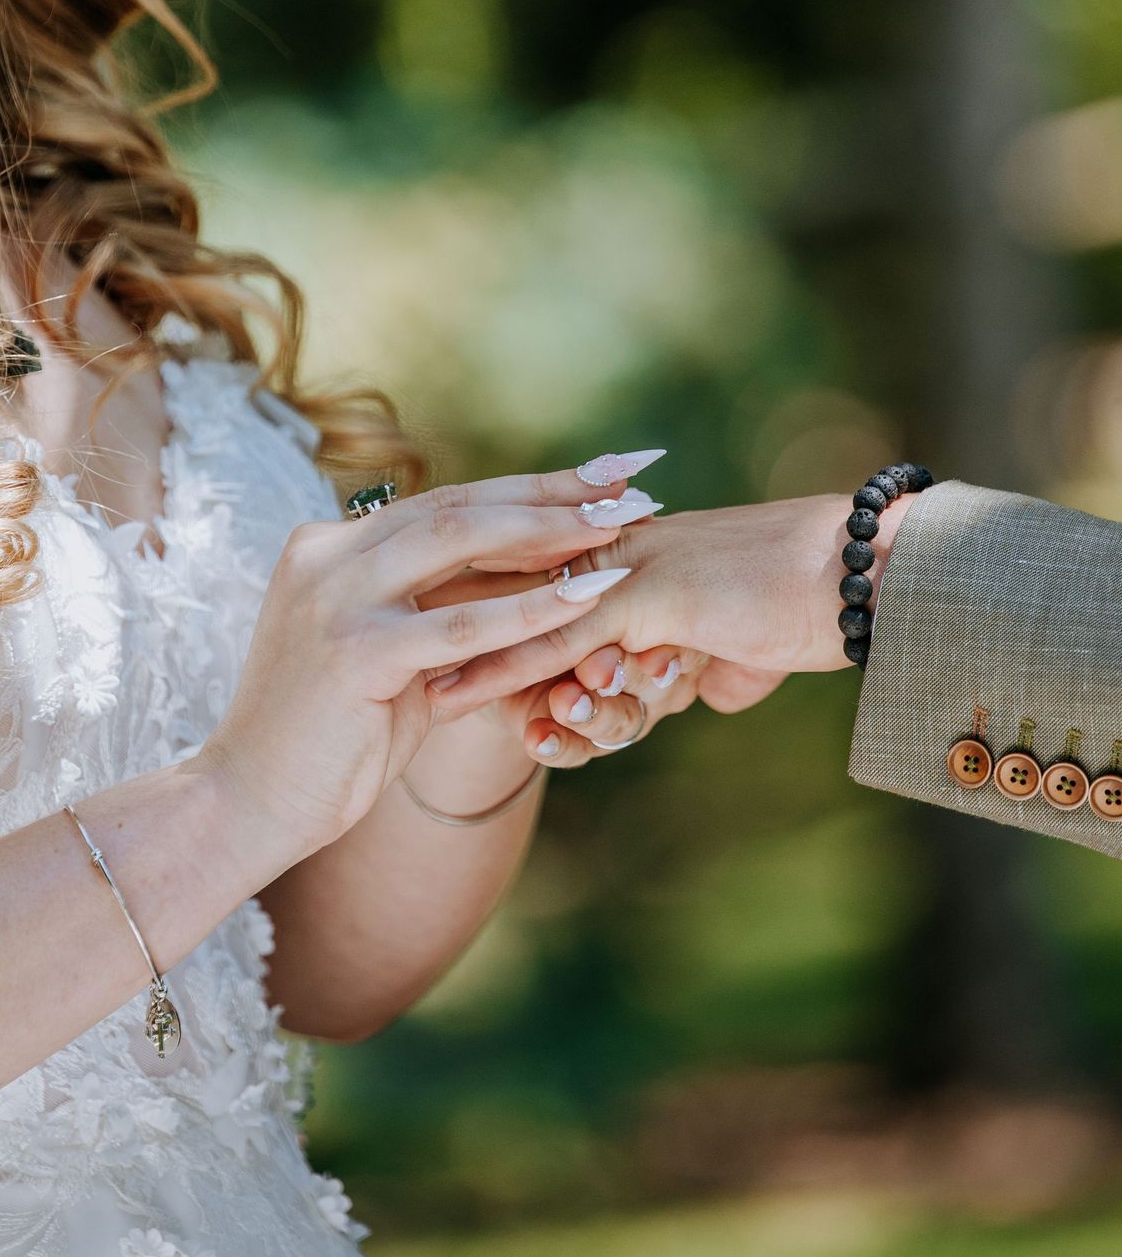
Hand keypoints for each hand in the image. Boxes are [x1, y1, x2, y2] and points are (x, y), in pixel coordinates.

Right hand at [198, 466, 631, 862]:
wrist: (250, 801)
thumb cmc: (331, 739)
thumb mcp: (391, 657)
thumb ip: (439, 613)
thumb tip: (530, 581)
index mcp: (332, 545)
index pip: (446, 503)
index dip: (528, 488)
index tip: (601, 476)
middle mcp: (328, 553)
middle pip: (459, 506)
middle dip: (551, 492)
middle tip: (631, 482)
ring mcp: (335, 595)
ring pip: (458, 541)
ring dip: (549, 531)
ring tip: (622, 525)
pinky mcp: (352, 648)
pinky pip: (459, 623)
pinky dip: (530, 608)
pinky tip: (590, 598)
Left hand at [424, 492, 912, 739]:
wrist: (872, 578)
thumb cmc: (819, 605)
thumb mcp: (749, 642)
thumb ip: (712, 661)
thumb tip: (712, 685)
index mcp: (632, 554)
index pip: (539, 581)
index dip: (480, 612)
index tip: (421, 641)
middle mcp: (619, 550)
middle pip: (512, 592)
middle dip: (447, 633)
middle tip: (384, 671)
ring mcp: (630, 567)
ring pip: (528, 621)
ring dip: (475, 666)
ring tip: (426, 706)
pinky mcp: (649, 597)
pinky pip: (563, 641)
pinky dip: (512, 671)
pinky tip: (465, 698)